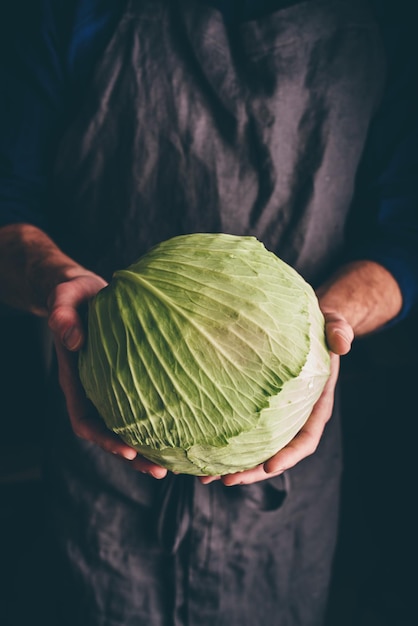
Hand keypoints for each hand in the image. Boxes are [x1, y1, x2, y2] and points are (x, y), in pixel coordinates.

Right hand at [48, 274, 167, 478]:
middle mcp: (97, 389)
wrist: (85, 290)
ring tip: (180, 459)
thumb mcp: (63, 298)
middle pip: (113, 433)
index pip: (86, 422)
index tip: (128, 451)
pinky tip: (189, 418)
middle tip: (162, 470)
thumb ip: (62, 316)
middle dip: (135, 455)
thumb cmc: (73, 296)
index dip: (105, 440)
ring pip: (133, 423)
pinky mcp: (134, 374)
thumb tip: (73, 340)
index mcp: (77, 381)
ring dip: (152, 443)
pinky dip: (164, 413)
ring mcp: (115, 385)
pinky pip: (149, 399)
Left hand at [200, 310, 353, 485]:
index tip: (270, 467)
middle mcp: (294, 418)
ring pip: (255, 450)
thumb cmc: (321, 327)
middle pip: (275, 455)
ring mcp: (275, 417)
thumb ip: (341, 332)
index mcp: (315, 406)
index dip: (290, 455)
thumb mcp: (335, 324)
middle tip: (227, 480)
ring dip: (233, 466)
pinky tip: (199, 452)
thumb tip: (342, 343)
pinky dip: (223, 445)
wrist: (308, 327)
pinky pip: (241, 432)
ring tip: (205, 477)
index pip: (306, 439)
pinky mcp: (256, 409)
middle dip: (252, 472)